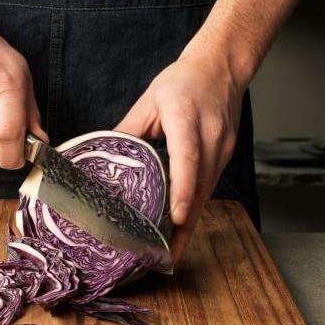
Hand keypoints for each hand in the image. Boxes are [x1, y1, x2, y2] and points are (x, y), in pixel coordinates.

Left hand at [114, 52, 245, 263]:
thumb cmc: (183, 82)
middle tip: (163, 256)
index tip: (178, 217)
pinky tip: (180, 229)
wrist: (221, 68)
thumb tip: (100, 158)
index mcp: (187, 118)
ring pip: (206, 193)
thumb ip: (127, 130)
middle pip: (200, 187)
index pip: (187, 157)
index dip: (183, 189)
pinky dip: (194, 209)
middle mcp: (210, 137)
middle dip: (184, 225)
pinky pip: (208, 188)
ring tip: (168, 254)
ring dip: (189, 225)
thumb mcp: (149, 101)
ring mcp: (222, 149)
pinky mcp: (224, 157)